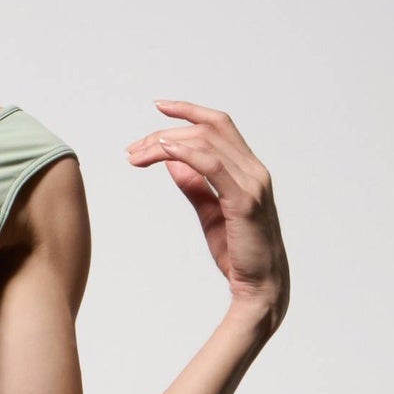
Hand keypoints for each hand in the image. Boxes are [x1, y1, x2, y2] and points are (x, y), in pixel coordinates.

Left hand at [126, 100, 288, 323]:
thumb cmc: (239, 253)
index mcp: (247, 170)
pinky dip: (187, 154)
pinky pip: (213, 166)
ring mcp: (251, 183)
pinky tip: (164, 153)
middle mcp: (253, 170)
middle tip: (133, 150)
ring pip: (207, 143)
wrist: (259, 287)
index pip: (219, 126)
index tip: (159, 107)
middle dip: (166, 134)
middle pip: (208, 130)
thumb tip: (172, 162)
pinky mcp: (243, 201)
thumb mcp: (210, 213)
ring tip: (138, 155)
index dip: (190, 111)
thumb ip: (195, 185)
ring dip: (167, 144)